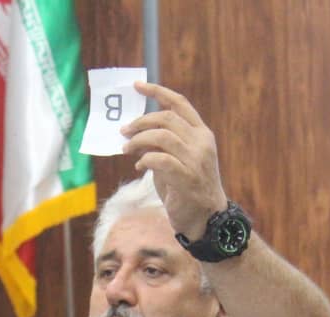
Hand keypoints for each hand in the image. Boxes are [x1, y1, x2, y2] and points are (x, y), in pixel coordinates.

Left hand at [120, 82, 227, 242]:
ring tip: (127, 149)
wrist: (206, 219)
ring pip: (162, 136)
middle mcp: (201, 142)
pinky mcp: (187, 178)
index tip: (137, 86)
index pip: (179, 103)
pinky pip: (160, 160)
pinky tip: (139, 166)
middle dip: (140, 121)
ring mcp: (196, 160)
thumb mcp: (177, 160)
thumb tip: (136, 134)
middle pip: (166, 117)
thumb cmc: (187, 189)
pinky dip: (145, 159)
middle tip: (124, 131)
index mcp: (202, 133)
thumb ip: (162, 145)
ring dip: (139, 140)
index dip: (157, 92)